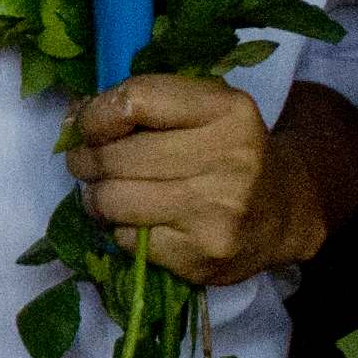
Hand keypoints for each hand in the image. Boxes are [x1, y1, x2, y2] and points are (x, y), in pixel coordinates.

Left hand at [68, 74, 322, 285]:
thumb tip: (73, 115)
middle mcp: (228, 158)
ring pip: (114, 201)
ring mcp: (217, 211)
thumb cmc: (228, 150)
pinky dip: (121, 230)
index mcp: (226, 110)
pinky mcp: (203, 255)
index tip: (88, 125)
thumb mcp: (204, 108)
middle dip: (86, 160)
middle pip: (116, 157)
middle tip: (84, 162)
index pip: (135, 102)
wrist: (284, 211)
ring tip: (103, 192)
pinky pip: (128, 239)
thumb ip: (146, 102)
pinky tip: (137, 220)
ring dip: (95, 197)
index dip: (96, 115)